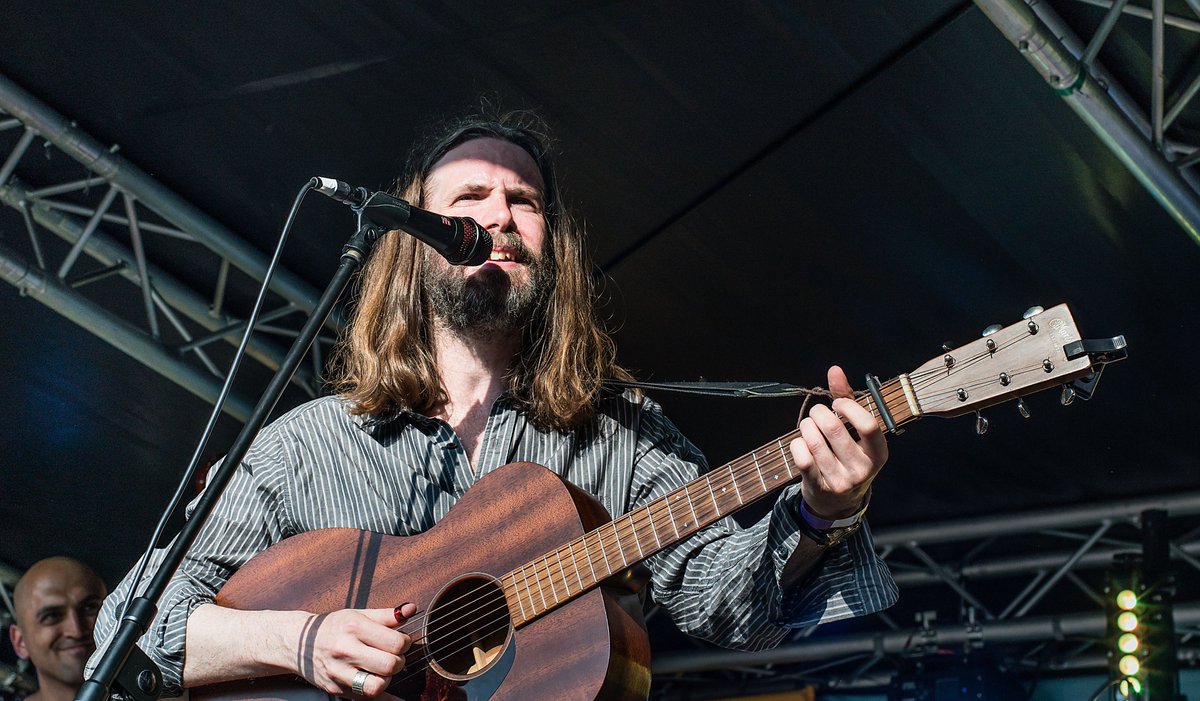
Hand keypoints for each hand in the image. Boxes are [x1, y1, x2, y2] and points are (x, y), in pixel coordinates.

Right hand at [301, 603, 417, 697]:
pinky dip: (382, 699)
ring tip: (382, 670)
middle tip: (393, 656)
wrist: (298, 643)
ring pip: (377, 686)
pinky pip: (366, 700)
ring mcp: (338, 672)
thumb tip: (411, 609)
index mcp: (354, 627)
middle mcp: (345, 650)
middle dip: (399, 662)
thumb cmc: (333, 627)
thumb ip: (388, 614)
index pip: (396, 643)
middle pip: (389, 665)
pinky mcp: (335, 689)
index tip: (401, 641)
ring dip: (386, 679)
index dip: (405, 643)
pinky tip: (391, 697)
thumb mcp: (359, 614)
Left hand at [789, 365, 887, 518]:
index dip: (848, 407)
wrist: (839, 502)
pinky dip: (796, 444)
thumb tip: (834, 370)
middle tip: (817, 413)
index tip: (837, 404)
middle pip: (834, 429)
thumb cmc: (848, 456)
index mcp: (878, 453)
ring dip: (806, 427)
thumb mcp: (855, 432)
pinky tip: (800, 442)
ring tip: (808, 426)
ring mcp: (841, 481)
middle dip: (819, 413)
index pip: (868, 425)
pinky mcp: (820, 487)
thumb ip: (846, 398)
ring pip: (815, 442)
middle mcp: (863, 469)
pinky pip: (803, 459)